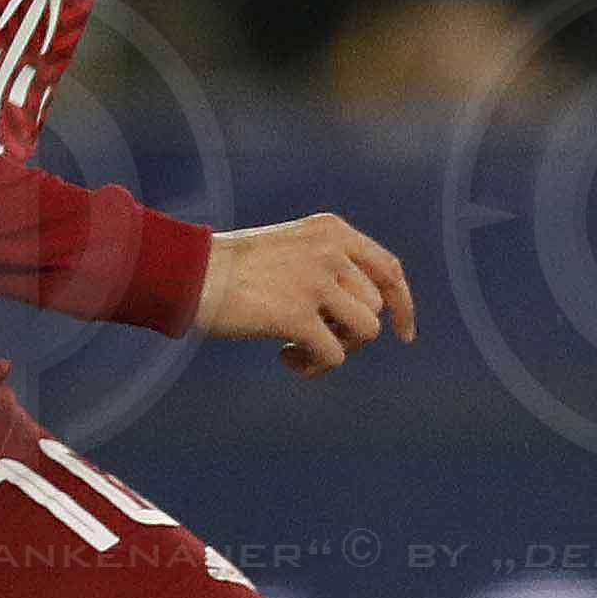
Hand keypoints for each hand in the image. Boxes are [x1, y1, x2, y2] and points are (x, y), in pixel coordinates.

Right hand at [196, 212, 416, 374]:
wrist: (191, 272)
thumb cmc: (235, 267)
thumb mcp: (292, 248)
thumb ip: (332, 266)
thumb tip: (370, 319)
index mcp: (332, 231)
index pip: (389, 269)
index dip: (403, 305)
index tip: (405, 335)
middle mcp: (330, 251)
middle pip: (375, 308)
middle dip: (351, 333)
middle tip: (315, 337)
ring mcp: (315, 281)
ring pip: (364, 332)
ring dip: (337, 350)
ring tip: (300, 349)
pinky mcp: (296, 314)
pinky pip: (333, 356)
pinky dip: (312, 366)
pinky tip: (283, 357)